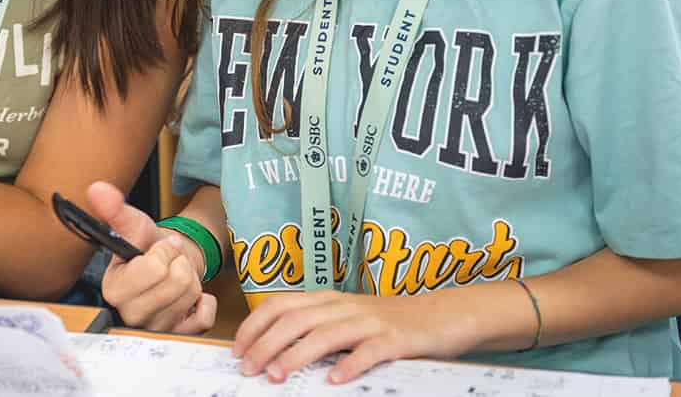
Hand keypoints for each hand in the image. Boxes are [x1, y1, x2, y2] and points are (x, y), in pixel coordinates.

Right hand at [87, 181, 216, 333]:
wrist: (168, 267)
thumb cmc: (147, 249)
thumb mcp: (135, 226)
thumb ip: (115, 209)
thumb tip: (98, 189)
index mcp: (114, 289)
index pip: (153, 268)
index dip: (163, 251)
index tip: (159, 248)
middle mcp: (130, 316)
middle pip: (177, 281)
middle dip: (179, 263)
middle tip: (169, 262)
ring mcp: (155, 330)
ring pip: (192, 295)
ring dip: (191, 278)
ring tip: (176, 275)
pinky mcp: (178, 337)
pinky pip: (205, 315)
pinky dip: (205, 300)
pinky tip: (189, 297)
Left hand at [233, 289, 468, 383]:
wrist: (443, 315)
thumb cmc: (391, 322)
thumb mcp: (349, 319)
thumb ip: (319, 329)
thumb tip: (276, 351)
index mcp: (330, 300)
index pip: (282, 305)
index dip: (256, 324)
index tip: (237, 348)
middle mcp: (345, 307)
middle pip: (296, 320)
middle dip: (266, 343)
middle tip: (247, 368)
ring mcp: (370, 322)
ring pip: (325, 334)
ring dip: (297, 354)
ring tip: (276, 375)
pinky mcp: (394, 340)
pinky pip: (368, 351)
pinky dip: (349, 364)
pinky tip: (334, 380)